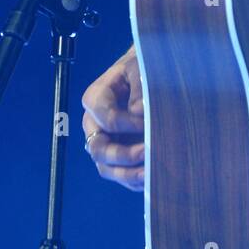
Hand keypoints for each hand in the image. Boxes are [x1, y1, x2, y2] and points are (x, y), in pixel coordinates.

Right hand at [81, 45, 144, 191]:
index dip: (127, 123)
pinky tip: (153, 178)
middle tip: (148, 152)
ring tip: (150, 174)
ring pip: (107, 167)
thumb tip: (140, 111)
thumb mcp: (140, 68)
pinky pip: (121, 175)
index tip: (149, 122)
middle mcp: (95, 124)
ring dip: (128, 174)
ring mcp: (106, 142)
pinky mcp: (118, 157)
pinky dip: (135, 180)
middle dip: (123, 155)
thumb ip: (139, 86)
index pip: (106, 117)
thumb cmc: (143, 69)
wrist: (149, 75)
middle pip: (99, 149)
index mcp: (96, 98)